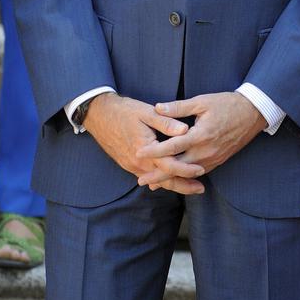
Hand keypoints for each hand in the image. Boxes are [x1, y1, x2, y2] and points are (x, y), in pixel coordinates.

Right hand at [83, 92, 205, 195]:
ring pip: (155, 180)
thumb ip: (166, 122)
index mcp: (145, 149)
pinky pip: (147, 176)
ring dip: (173, 184)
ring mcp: (131, 165)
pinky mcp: (128, 164)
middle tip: (200, 189)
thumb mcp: (146, 112)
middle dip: (183, 186)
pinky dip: (160, 179)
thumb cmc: (123, 111)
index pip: (169, 165)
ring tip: (190, 187)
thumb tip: (185, 130)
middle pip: (164, 179)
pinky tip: (169, 179)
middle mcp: (138, 162)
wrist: (98, 115)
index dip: (186, 169)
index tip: (201, 170)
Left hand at [136, 92, 266, 189]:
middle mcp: (206, 151)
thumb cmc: (227, 104)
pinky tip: (176, 179)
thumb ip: (178, 107)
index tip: (139, 153)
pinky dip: (185, 177)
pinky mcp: (218, 161)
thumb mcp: (202, 101)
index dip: (154, 151)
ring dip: (171, 179)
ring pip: (188, 173)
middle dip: (159, 174)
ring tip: (154, 184)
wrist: (253, 114)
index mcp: (200, 135)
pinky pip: (199, 172)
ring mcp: (213, 158)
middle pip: (178, 167)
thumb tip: (157, 107)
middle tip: (142, 180)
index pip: (172, 146)